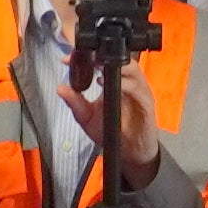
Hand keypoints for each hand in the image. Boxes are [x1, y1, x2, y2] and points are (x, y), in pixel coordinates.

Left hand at [62, 58, 165, 184]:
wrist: (131, 151)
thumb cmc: (112, 131)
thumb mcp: (87, 117)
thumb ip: (75, 103)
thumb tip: (60, 89)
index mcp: (113, 81)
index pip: (101, 60)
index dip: (86, 56)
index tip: (68, 59)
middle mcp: (126, 82)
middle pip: (119, 58)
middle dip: (101, 55)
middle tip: (86, 56)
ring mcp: (138, 90)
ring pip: (132, 68)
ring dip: (116, 65)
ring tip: (98, 66)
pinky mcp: (146, 101)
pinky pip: (139, 88)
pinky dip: (127, 84)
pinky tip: (113, 85)